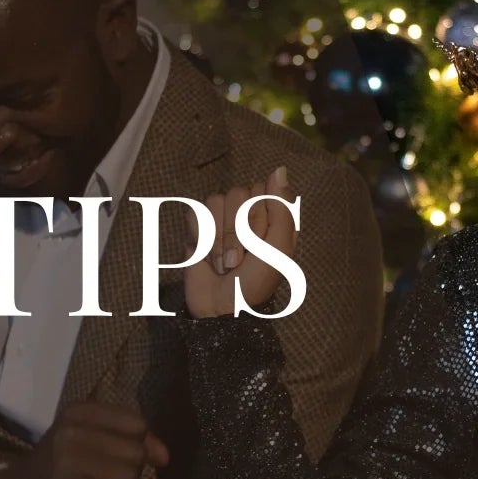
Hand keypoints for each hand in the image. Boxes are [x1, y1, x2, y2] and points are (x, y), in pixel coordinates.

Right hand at [0, 402, 171, 478]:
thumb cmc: (62, 465)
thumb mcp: (93, 440)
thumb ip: (134, 441)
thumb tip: (165, 456)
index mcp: (80, 410)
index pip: (137, 424)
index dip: (142, 444)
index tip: (125, 458)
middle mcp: (70, 430)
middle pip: (136, 451)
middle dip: (131, 470)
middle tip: (107, 478)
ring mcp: (64, 459)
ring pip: (126, 475)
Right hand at [182, 166, 297, 318]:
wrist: (223, 309)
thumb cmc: (256, 282)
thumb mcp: (278, 248)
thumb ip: (282, 207)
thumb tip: (279, 169)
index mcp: (273, 216)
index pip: (261, 190)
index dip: (257, 218)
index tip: (260, 246)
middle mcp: (249, 213)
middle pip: (236, 194)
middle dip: (236, 232)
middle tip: (240, 261)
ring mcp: (223, 220)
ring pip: (214, 201)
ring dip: (218, 239)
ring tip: (225, 264)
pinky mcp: (200, 229)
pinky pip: (195, 213)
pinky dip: (201, 239)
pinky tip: (208, 259)